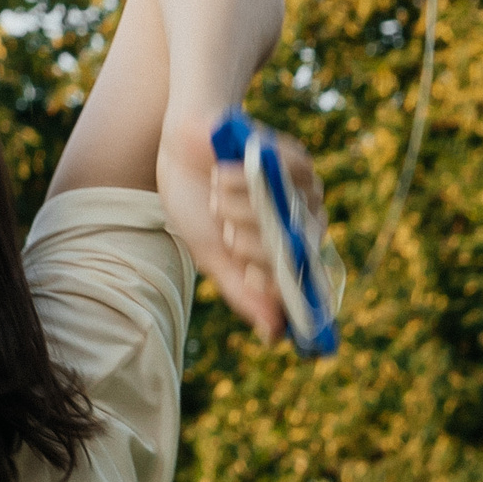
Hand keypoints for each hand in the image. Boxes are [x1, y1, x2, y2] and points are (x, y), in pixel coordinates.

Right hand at [158, 108, 318, 341]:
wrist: (180, 146)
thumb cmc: (194, 201)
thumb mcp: (211, 254)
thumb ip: (243, 290)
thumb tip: (274, 335)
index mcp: (280, 255)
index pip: (298, 283)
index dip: (272, 281)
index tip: (242, 272)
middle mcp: (299, 226)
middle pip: (294, 250)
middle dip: (250, 243)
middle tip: (224, 228)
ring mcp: (302, 194)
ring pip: (289, 214)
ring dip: (244, 206)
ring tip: (218, 191)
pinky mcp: (296, 160)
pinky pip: (290, 175)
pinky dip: (251, 176)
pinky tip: (228, 170)